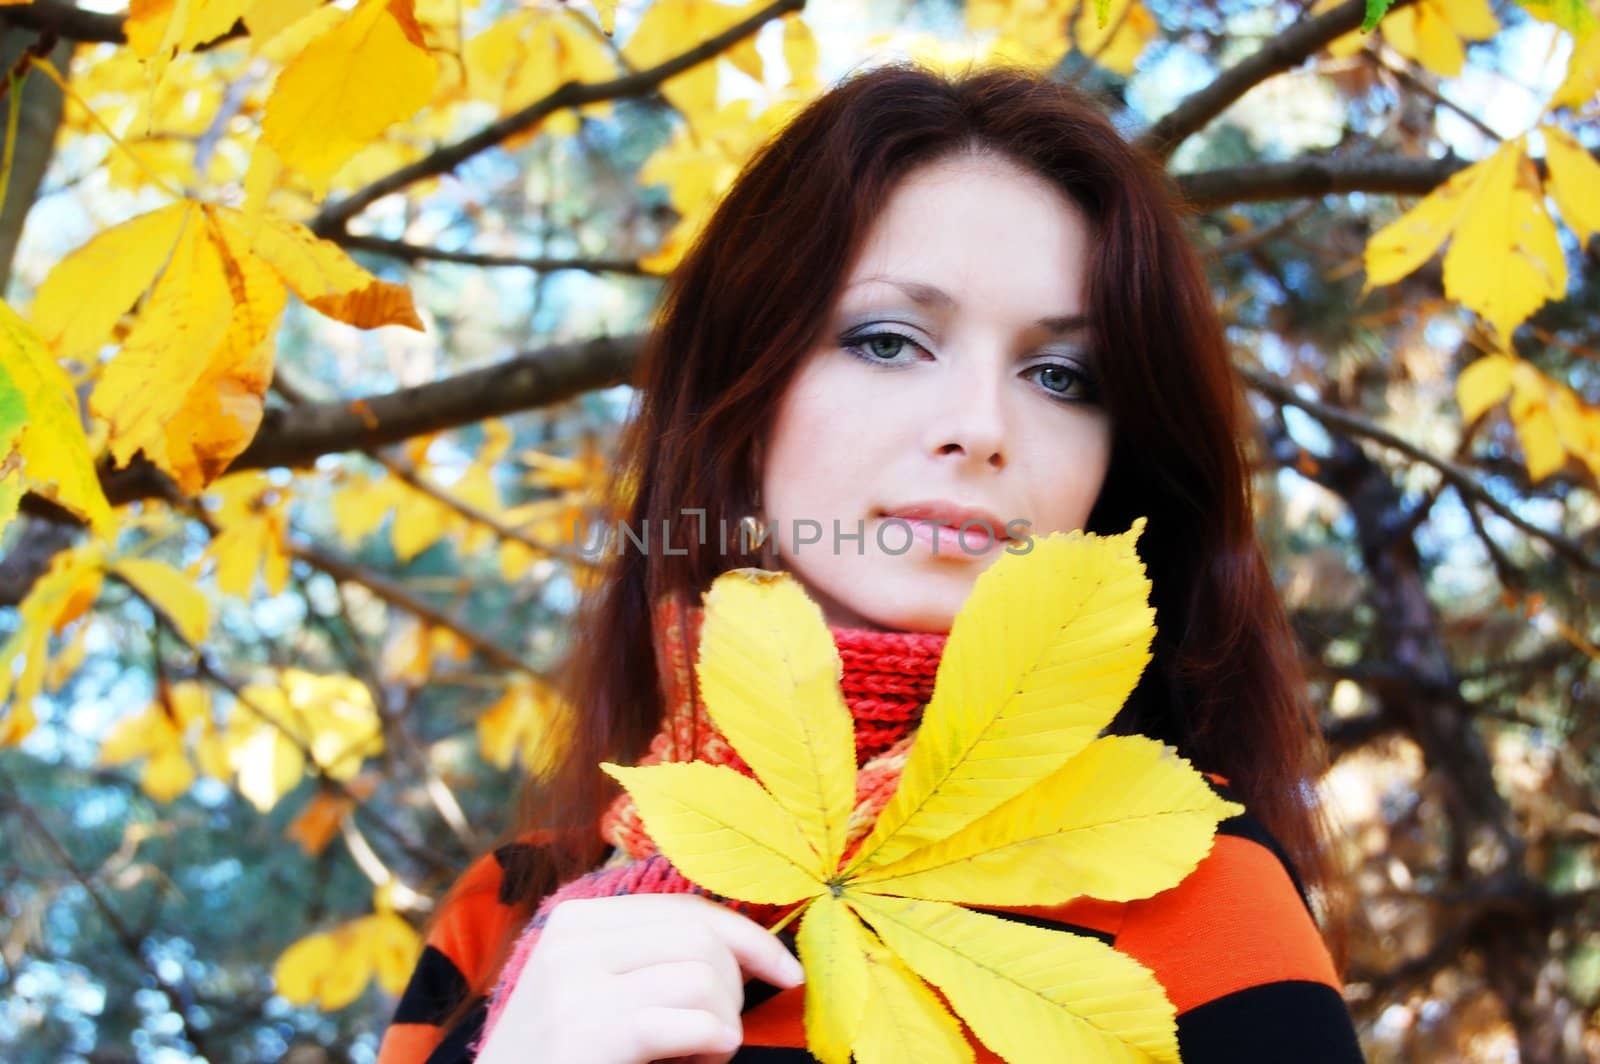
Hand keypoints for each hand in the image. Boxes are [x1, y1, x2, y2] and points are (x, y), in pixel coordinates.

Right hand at [473, 893, 805, 1063]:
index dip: (749, 938)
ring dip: (723, 1025)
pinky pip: (697, 1021)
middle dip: (733, 988)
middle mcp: (573, 940)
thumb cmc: (567, 1061)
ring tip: (696, 1055)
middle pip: (701, 938)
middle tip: (715, 1037)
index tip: (790, 973)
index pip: (686, 909)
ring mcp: (576, 983)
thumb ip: (651, 960)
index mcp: (577, 921)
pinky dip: (715, 1045)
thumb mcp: (600, 995)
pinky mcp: (590, 1029)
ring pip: (705, 976)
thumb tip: (750, 948)